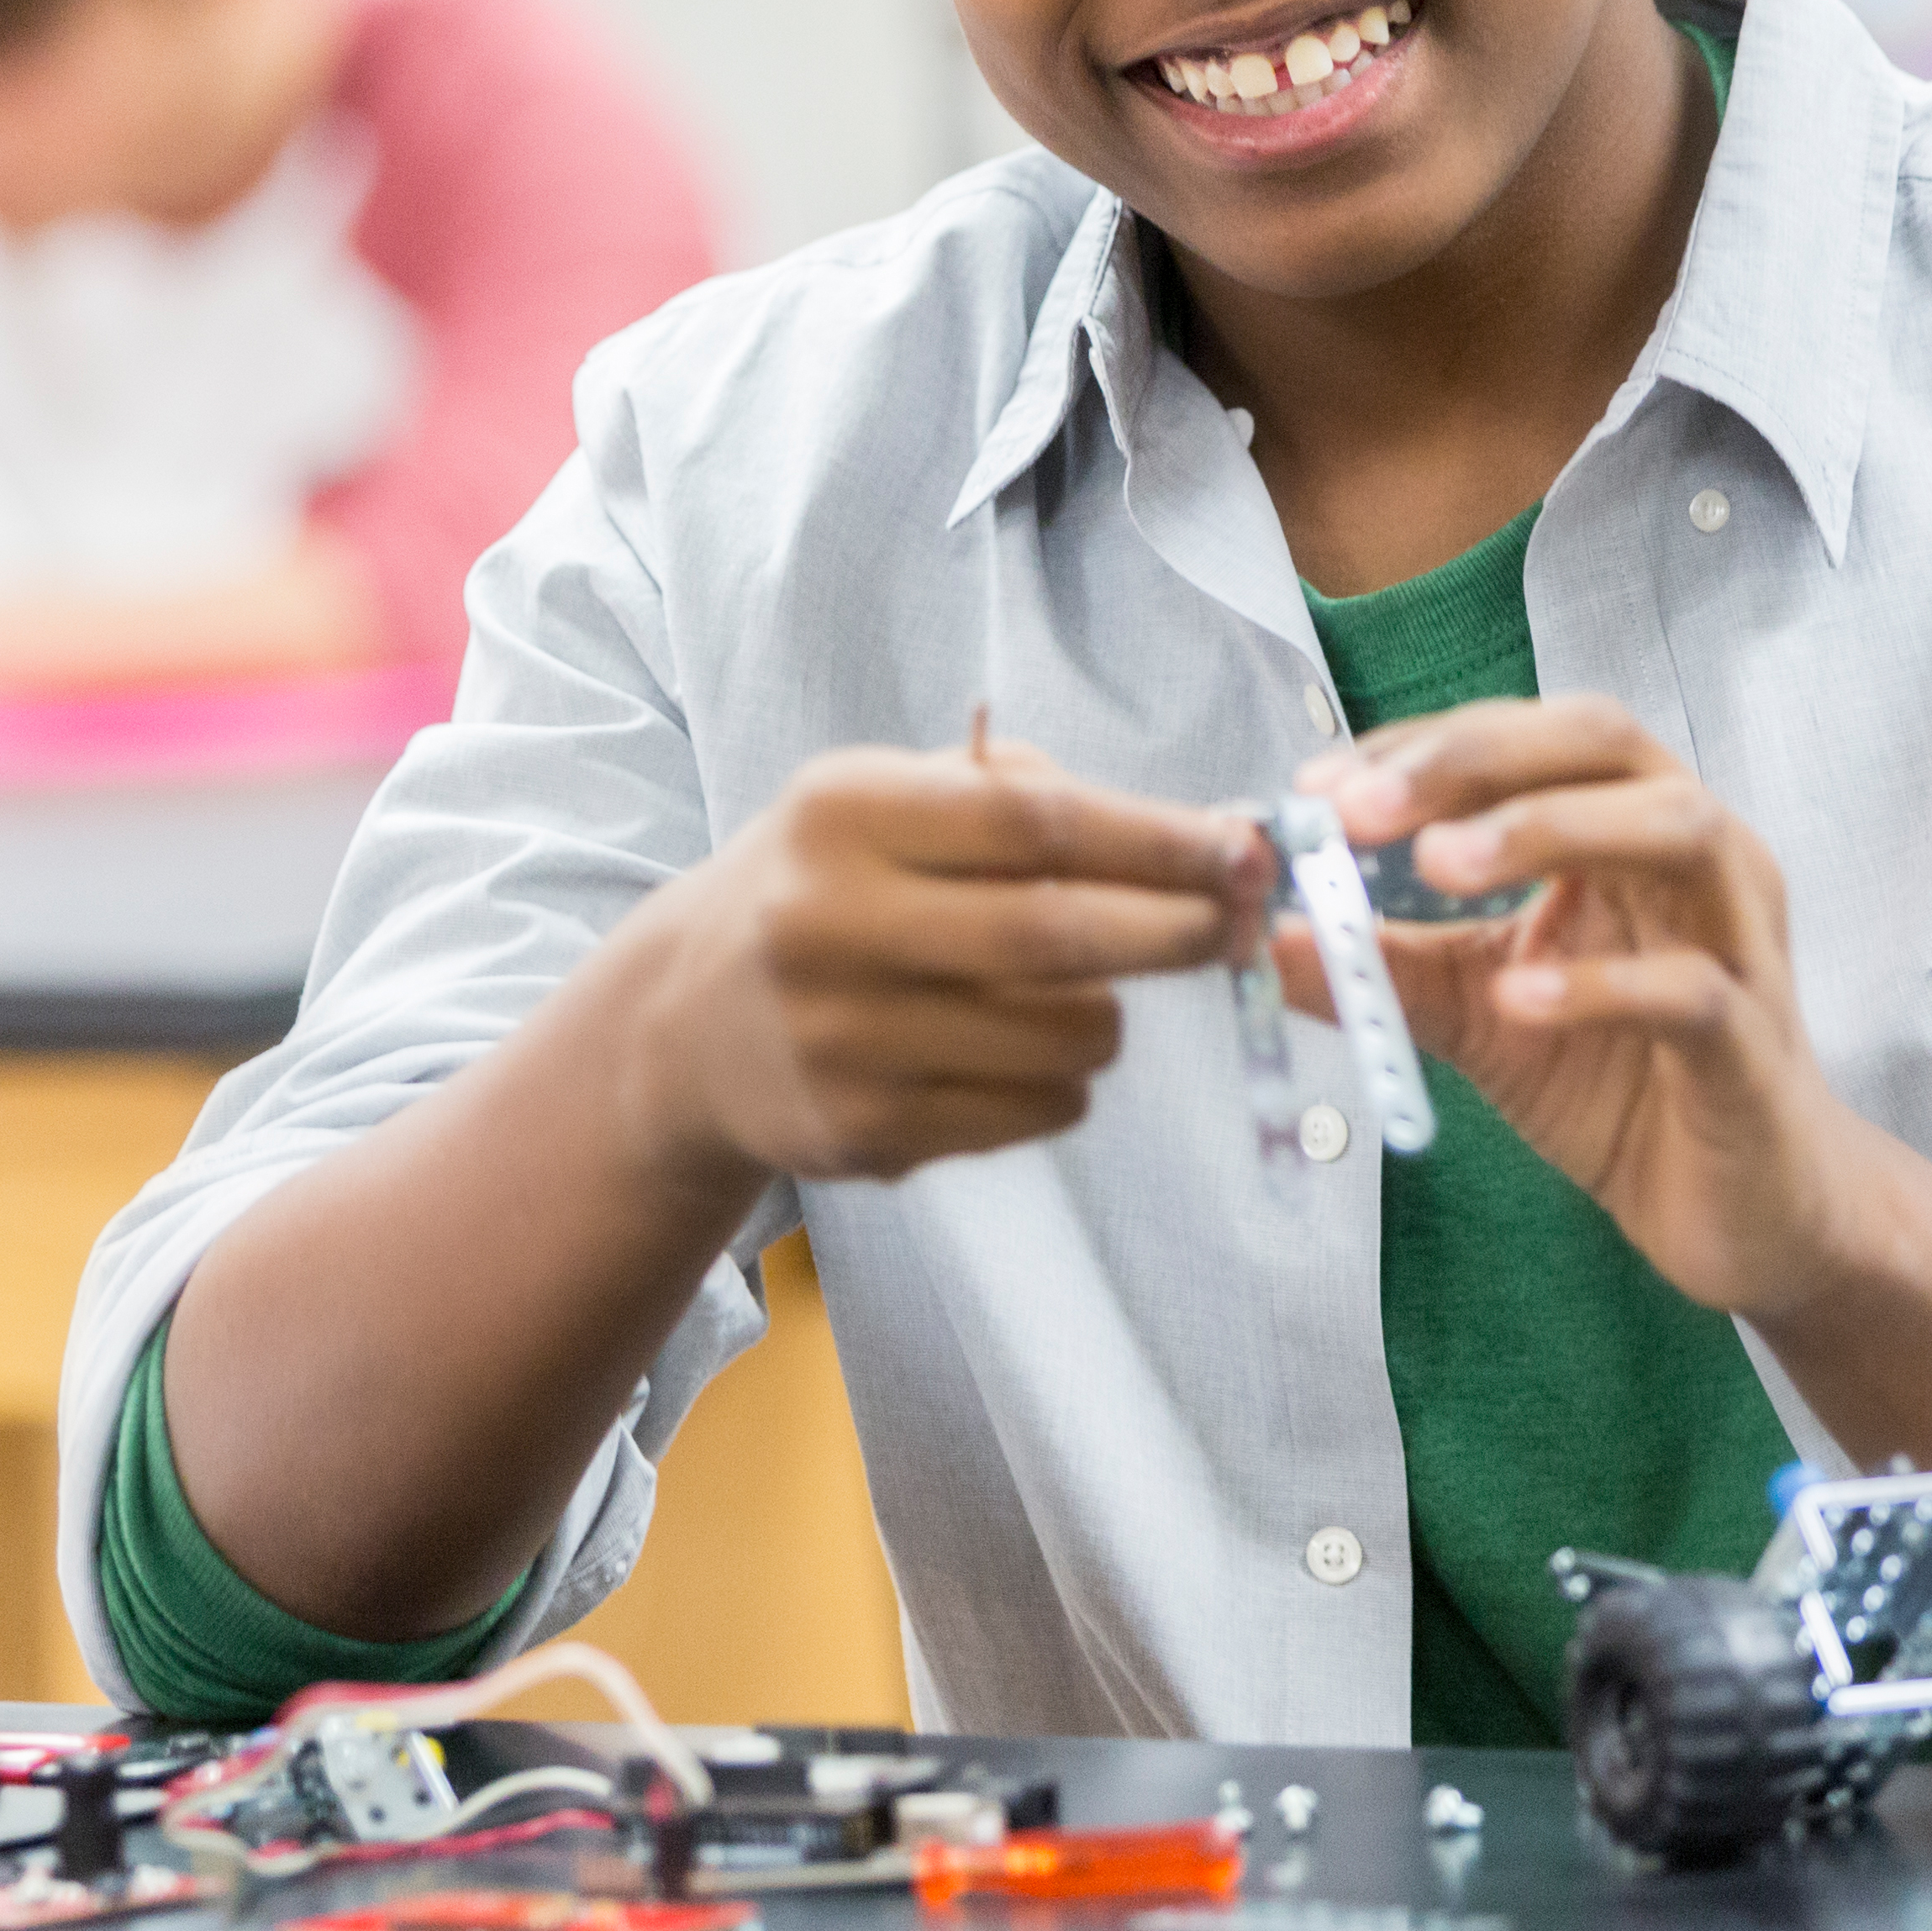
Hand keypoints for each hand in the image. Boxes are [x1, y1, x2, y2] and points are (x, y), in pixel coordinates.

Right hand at [604, 742, 1265, 1192]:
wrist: (688, 1025)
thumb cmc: (825, 888)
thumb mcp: (883, 804)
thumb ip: (1013, 798)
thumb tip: (1196, 838)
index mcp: (842, 814)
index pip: (1032, 820)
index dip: (1154, 837)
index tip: (1243, 846)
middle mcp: (831, 923)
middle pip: (1056, 935)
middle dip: (1176, 930)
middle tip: (1241, 925)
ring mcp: (845, 1039)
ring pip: (1062, 1036)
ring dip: (1109, 1015)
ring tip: (1080, 994)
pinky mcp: (865, 1132)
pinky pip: (1033, 1109)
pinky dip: (1062, 1081)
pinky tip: (1015, 1054)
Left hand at [1279, 694, 1895, 1318]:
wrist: (1744, 1212)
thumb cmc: (1619, 1085)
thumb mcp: (1476, 1015)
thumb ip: (1381, 969)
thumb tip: (1262, 932)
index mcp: (1626, 828)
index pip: (1525, 735)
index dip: (1420, 748)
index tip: (1316, 790)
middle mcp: (1696, 857)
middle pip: (1603, 741)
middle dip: (1475, 758)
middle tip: (1359, 811)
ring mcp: (1738, 941)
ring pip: (1674, 830)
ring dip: (1547, 830)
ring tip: (1436, 866)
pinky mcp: (1754, 1044)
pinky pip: (1690, 989)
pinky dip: (1598, 985)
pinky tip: (1514, 999)